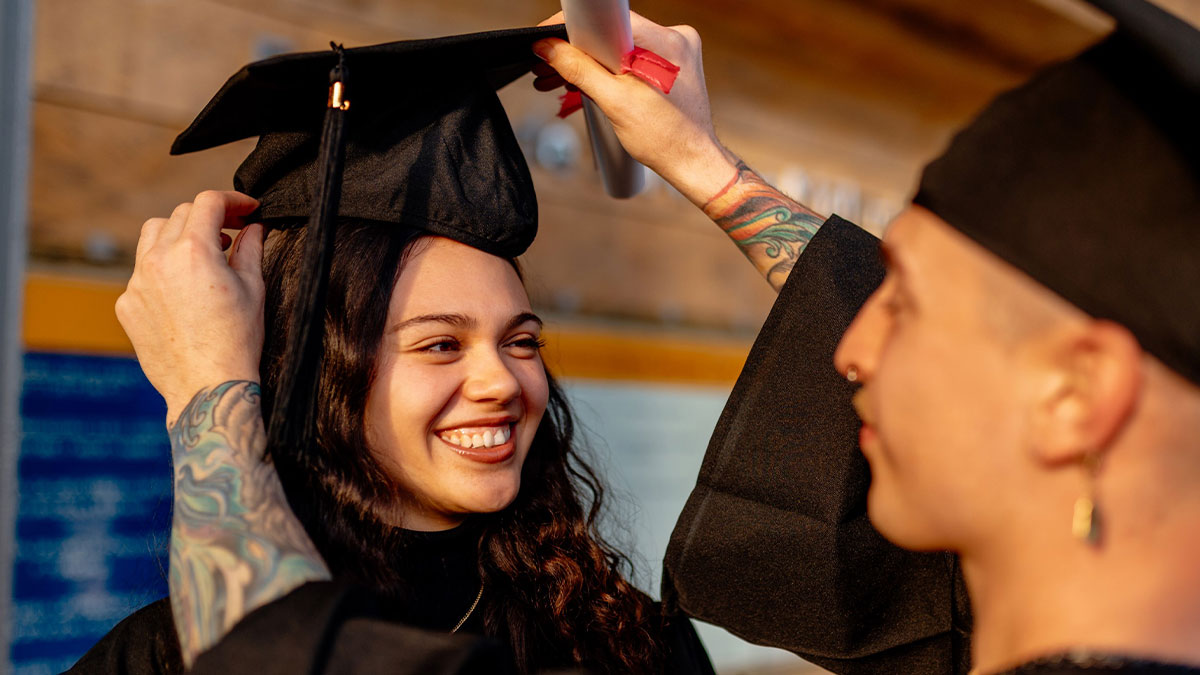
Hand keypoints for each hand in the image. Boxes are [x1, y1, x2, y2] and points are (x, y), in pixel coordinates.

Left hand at [115, 191, 265, 426]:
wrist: (207, 385)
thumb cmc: (237, 340)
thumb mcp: (252, 288)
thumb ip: (251, 249)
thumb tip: (255, 227)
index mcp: (194, 251)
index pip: (208, 203)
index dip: (233, 200)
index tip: (247, 210)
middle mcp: (159, 260)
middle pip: (180, 214)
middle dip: (208, 217)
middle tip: (231, 233)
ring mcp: (137, 282)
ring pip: (152, 235)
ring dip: (178, 235)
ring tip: (201, 254)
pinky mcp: (127, 304)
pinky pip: (142, 271)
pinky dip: (163, 269)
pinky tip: (183, 291)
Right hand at [532, 12, 738, 205]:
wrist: (692, 161)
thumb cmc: (663, 139)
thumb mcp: (613, 102)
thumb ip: (577, 70)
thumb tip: (547, 48)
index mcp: (664, 41)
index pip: (607, 18)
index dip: (572, 28)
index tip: (550, 39)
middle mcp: (675, 37)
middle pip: (612, 30)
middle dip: (579, 50)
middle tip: (551, 68)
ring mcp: (677, 49)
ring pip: (621, 43)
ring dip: (593, 62)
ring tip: (567, 81)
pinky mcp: (675, 62)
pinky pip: (635, 54)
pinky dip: (613, 67)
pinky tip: (596, 84)